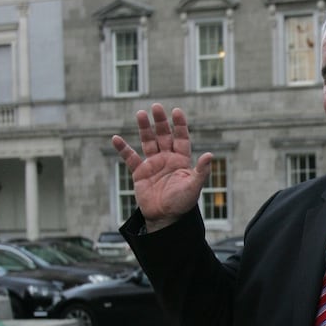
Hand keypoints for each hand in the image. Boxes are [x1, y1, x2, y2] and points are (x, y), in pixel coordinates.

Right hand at [111, 103, 212, 231]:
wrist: (165, 218)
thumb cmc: (182, 203)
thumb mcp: (194, 186)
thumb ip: (201, 171)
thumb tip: (210, 155)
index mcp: (181, 160)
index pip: (181, 138)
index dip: (179, 125)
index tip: (176, 111)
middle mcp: (167, 159)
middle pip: (163, 135)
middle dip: (160, 122)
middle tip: (156, 107)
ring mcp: (153, 164)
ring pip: (148, 142)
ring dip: (144, 128)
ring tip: (140, 113)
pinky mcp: (140, 173)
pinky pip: (130, 158)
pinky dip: (123, 149)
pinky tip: (116, 139)